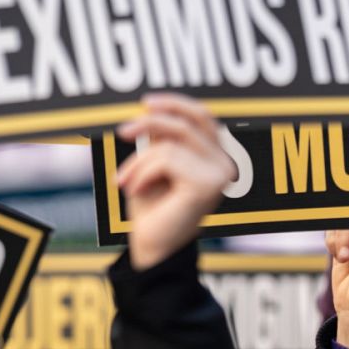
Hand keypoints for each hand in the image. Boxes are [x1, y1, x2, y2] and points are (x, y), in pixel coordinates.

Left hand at [116, 94, 236, 270]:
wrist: (151, 245)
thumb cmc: (152, 208)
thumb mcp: (155, 163)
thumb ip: (162, 138)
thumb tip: (154, 109)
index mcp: (217, 159)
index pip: (204, 118)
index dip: (176, 104)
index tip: (146, 102)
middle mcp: (225, 166)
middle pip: (186, 123)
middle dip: (150, 123)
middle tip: (123, 133)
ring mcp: (220, 176)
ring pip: (168, 144)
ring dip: (138, 162)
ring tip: (129, 182)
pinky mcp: (206, 185)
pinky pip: (164, 159)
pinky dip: (141, 173)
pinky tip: (137, 191)